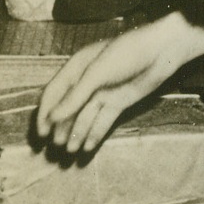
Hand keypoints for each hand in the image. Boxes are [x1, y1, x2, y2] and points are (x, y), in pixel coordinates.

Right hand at [36, 12, 203, 152]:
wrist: (162, 51)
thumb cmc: (128, 53)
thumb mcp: (98, 72)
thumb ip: (76, 96)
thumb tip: (53, 118)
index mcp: (77, 67)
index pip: (54, 92)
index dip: (45, 113)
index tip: (42, 134)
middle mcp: (87, 81)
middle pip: (67, 108)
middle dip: (60, 128)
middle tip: (55, 149)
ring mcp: (102, 93)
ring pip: (84, 117)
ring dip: (76, 133)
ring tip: (70, 152)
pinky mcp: (117, 102)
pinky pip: (101, 121)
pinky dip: (93, 134)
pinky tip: (87, 148)